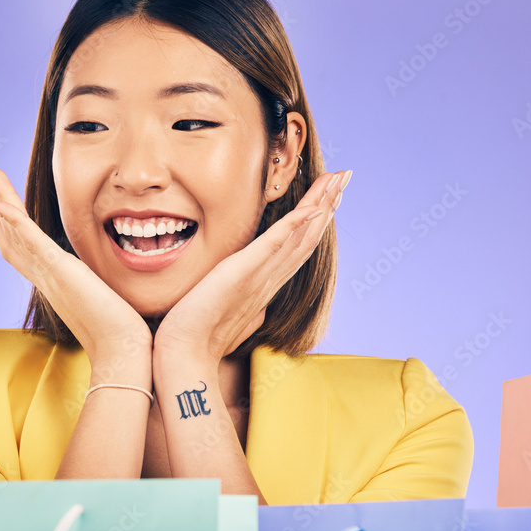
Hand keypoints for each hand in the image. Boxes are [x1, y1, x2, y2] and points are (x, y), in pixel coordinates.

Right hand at [0, 162, 151, 380]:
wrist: (120, 352)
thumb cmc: (116, 333)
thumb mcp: (98, 300)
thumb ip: (91, 289)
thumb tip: (100, 288)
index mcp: (51, 279)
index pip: (19, 244)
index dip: (0, 222)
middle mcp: (42, 275)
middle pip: (7, 232)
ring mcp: (48, 273)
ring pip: (13, 230)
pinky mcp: (59, 271)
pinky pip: (31, 241)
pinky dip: (13, 221)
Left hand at [153, 170, 349, 364]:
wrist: (184, 354)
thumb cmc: (199, 336)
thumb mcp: (227, 310)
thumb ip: (243, 301)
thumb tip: (251, 306)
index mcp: (265, 284)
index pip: (298, 246)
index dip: (316, 219)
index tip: (330, 195)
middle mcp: (269, 280)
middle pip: (308, 237)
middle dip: (328, 204)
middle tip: (345, 176)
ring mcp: (260, 278)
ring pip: (299, 237)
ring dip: (320, 206)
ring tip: (337, 180)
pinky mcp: (243, 274)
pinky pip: (274, 246)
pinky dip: (294, 226)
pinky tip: (311, 208)